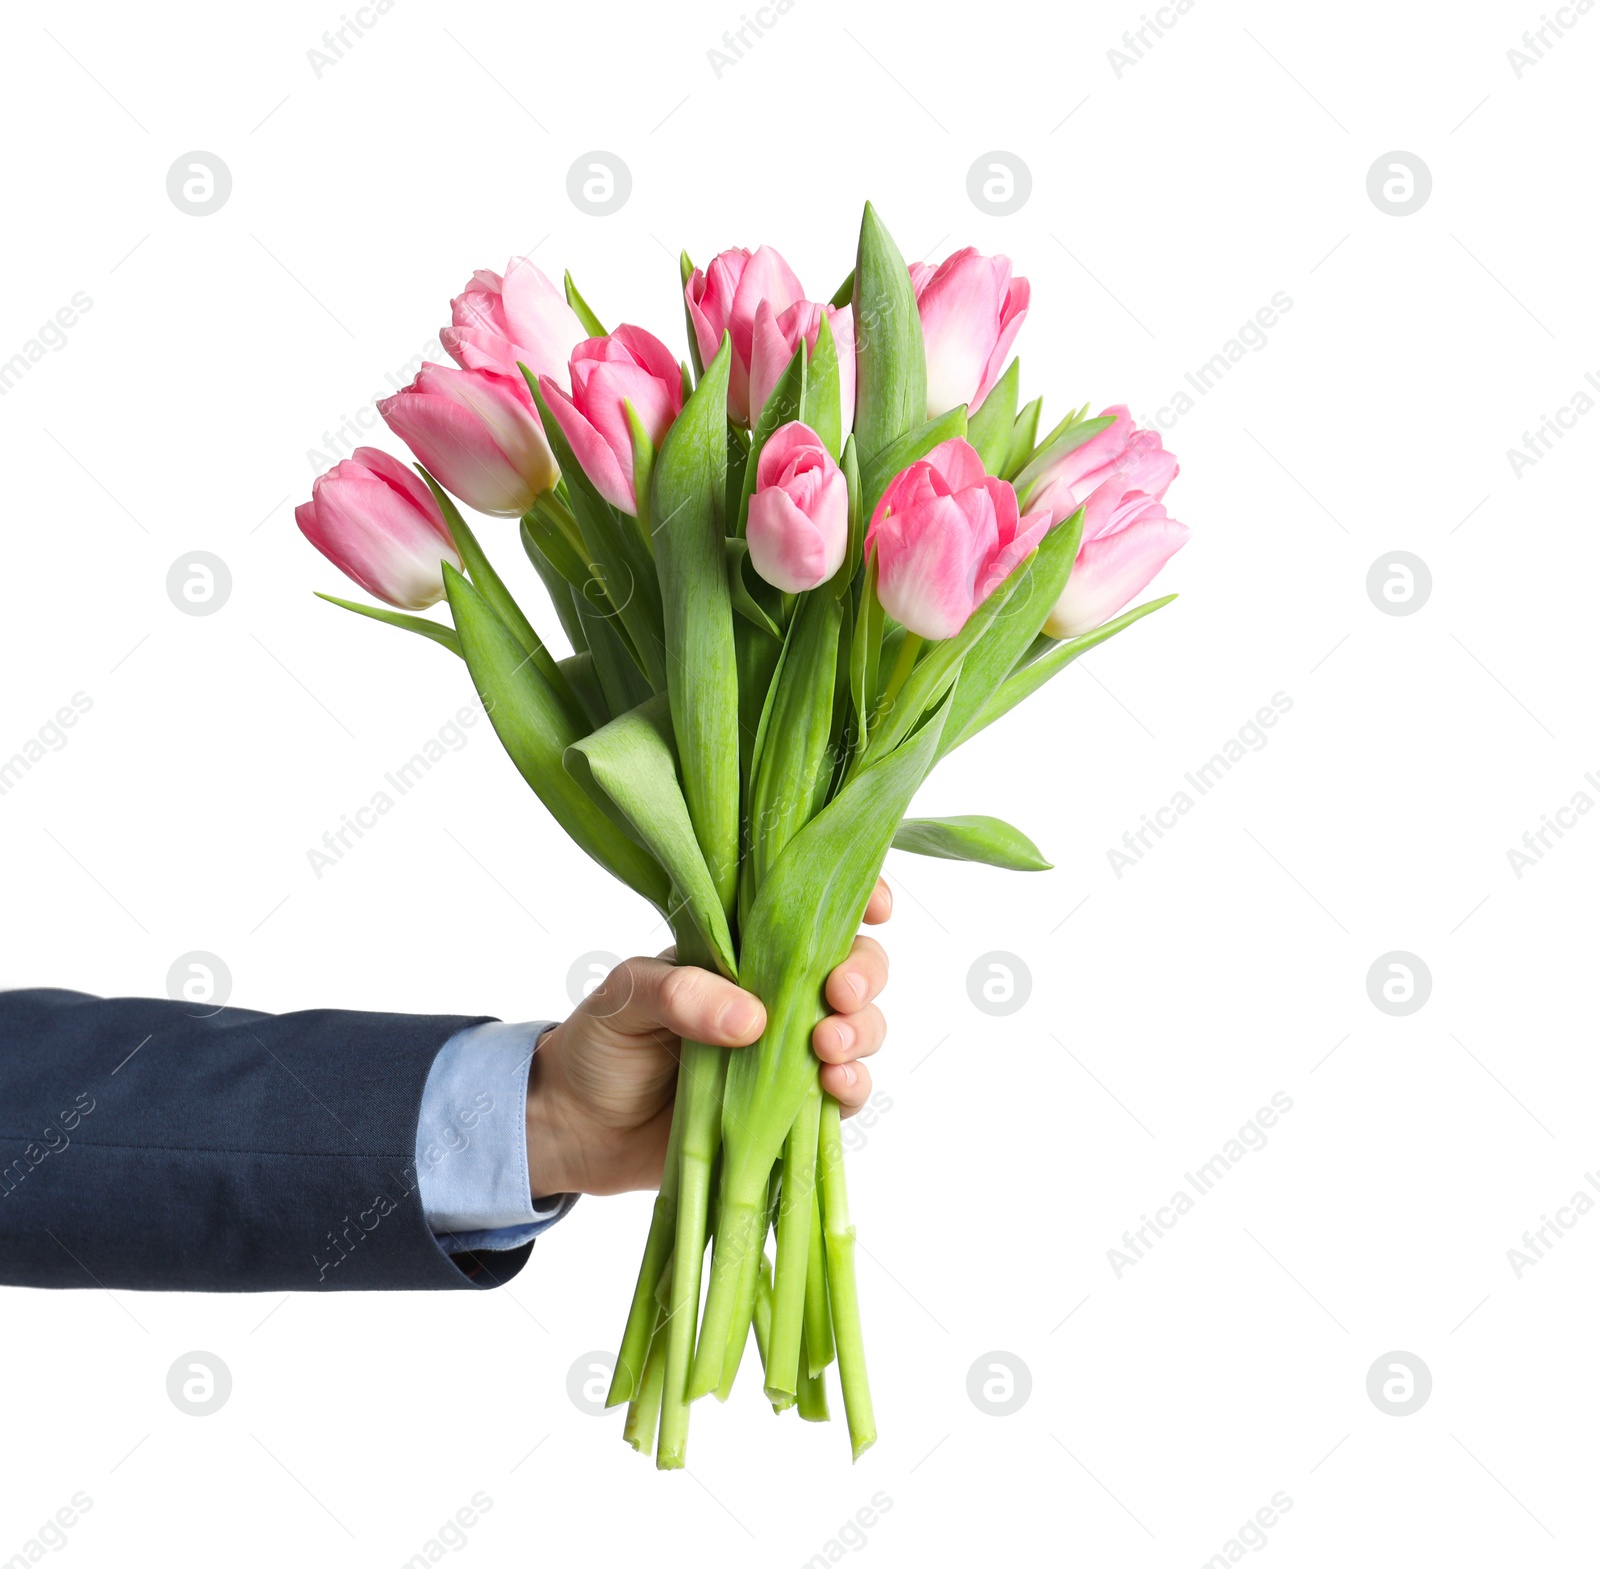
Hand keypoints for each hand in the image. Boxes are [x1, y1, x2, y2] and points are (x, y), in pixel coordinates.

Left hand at [526, 880, 892, 1196]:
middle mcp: (777, 994)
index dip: (856, 898)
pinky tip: (837, 1087)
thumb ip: (679, 994)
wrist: (577, 1131)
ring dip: (863, 1032)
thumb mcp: (623, 998)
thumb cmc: (599, 1045)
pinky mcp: (789, 1110)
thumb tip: (753, 1018)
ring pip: (860, 1028)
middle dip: (864, 975)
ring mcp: (787, 1052)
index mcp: (742, 949)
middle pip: (854, 967)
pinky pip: (844, 1094)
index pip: (810, 909)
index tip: (876, 908)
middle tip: (839, 995)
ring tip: (829, 1048)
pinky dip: (854, 1088)